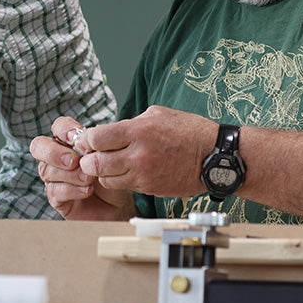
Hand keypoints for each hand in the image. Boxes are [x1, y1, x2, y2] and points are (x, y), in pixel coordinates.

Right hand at [29, 116, 133, 220]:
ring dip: (70, 174)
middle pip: (38, 146)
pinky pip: (54, 191)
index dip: (64, 129)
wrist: (119, 203)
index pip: (58, 127)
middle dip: (54, 153)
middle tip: (74, 161)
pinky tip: (87, 191)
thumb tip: (87, 137)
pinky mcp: (56, 198)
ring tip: (90, 179)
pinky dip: (72, 190)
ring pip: (46, 170)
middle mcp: (56, 158)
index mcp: (69, 142)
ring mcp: (54, 178)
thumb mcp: (110, 157)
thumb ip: (97, 146)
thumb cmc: (113, 176)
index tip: (77, 139)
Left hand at [76, 106, 217, 196]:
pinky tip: (128, 171)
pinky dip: (120, 180)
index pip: (96, 138)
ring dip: (103, 173)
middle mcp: (138, 155)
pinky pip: (124, 186)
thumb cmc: (189, 131)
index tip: (90, 140)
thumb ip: (131, 123)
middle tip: (93, 156)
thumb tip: (109, 131)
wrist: (214, 157)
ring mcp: (143, 175)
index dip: (88, 140)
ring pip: (105, 180)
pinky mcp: (149, 188)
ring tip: (111, 164)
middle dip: (90, 160)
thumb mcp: (158, 114)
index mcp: (138, 131)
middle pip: (94, 164)